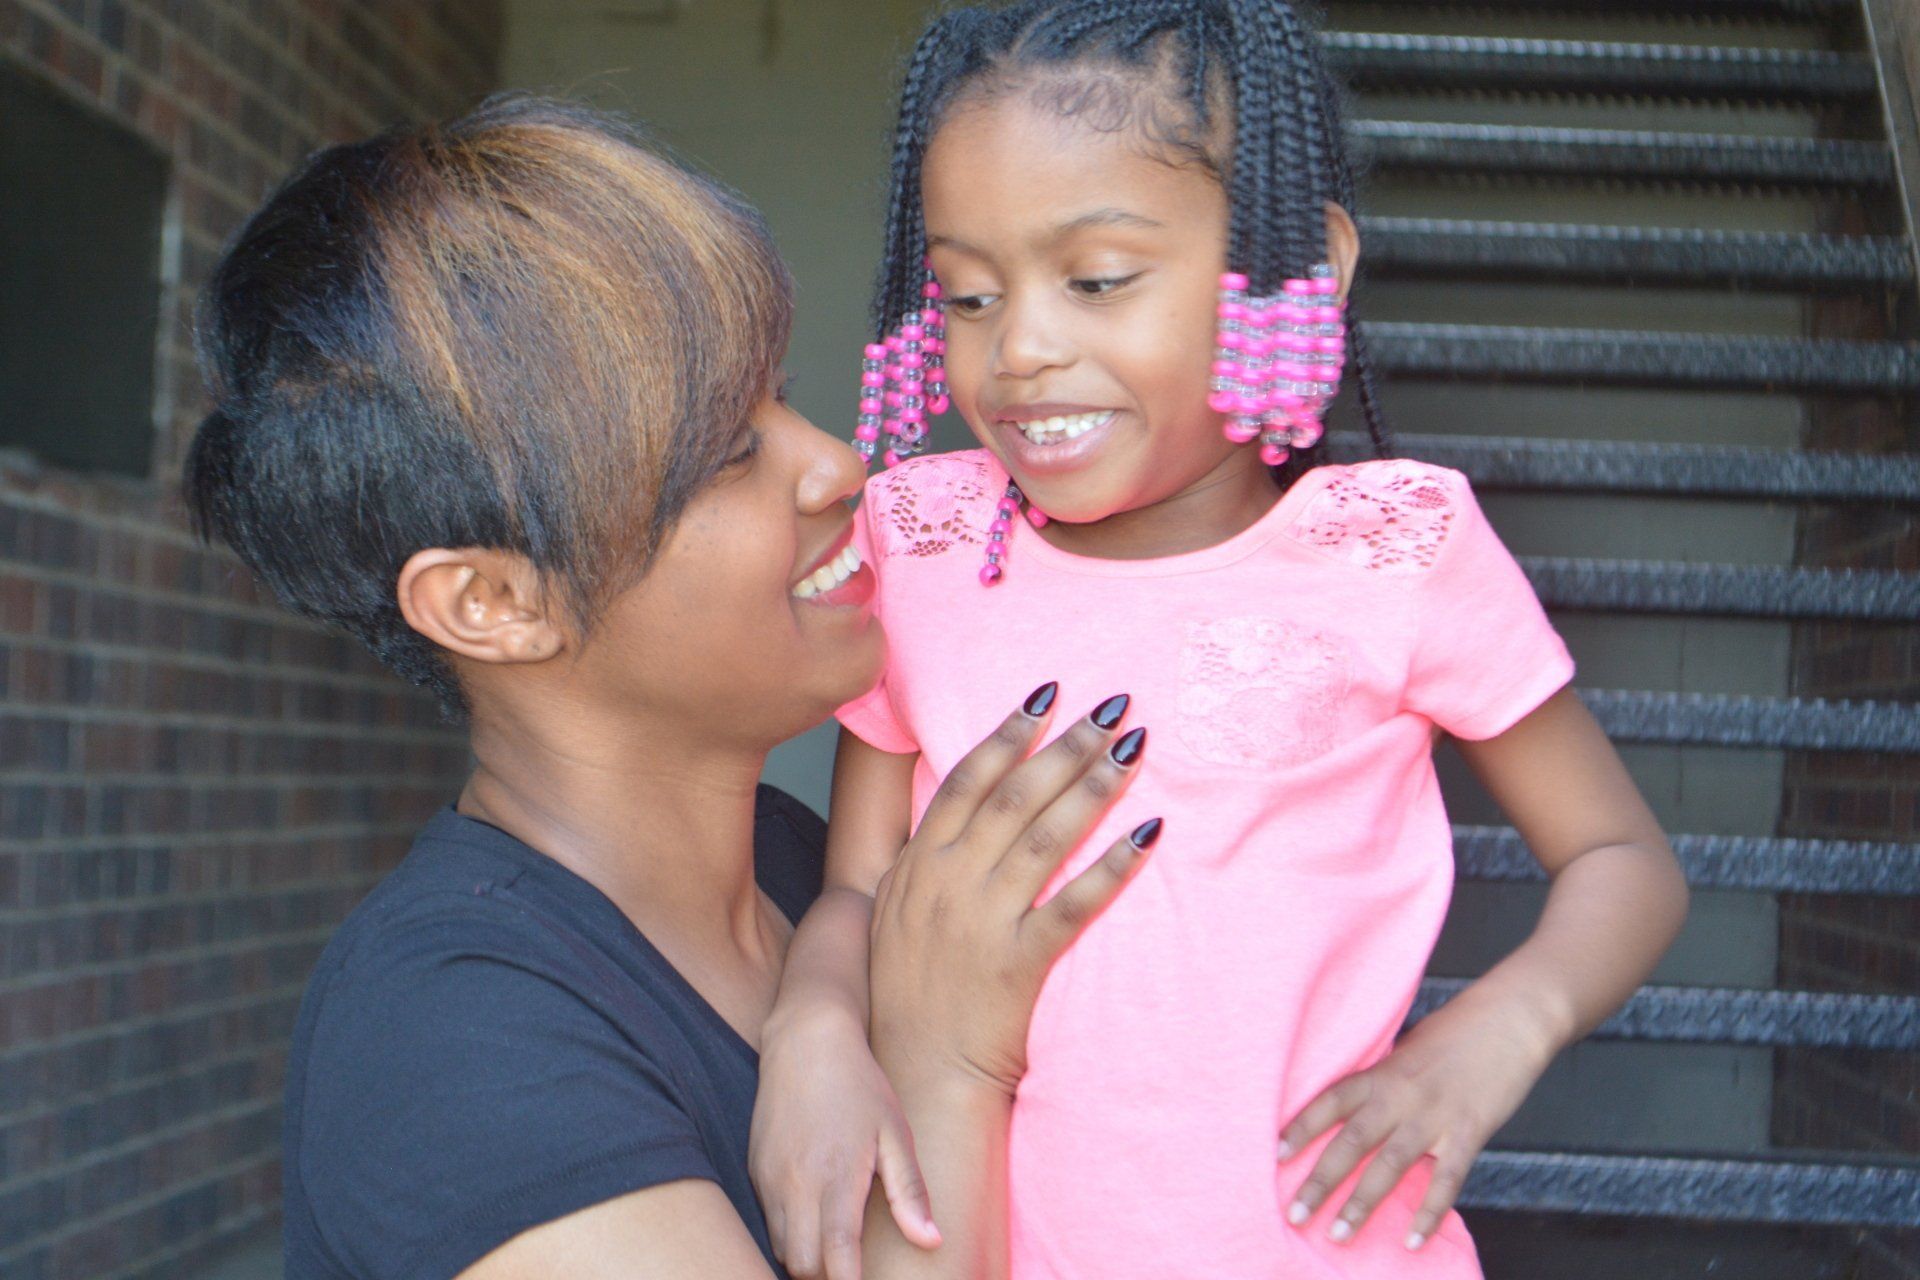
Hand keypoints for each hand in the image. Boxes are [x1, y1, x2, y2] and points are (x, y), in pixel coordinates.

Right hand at [752, 1010, 937, 1279]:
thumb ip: (910, 1192)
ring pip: (781, 1247)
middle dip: (825, 1277)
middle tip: (853, 1268)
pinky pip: (768, 1220)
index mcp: (834, 1178)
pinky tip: (814, 1217)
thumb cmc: (859, 1085)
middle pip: (801, 1265)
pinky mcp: (754, 1169)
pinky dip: (790, 1232)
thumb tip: (931, 1241)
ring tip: (835, 1247)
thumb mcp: (895, 1133)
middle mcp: (794, 1184)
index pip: (835, 1257)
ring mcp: (769, 1178)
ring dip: (807, 1257)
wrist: (806, 1040)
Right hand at [867, 686, 1156, 1098]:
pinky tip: (1145, 836)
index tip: (1046, 695)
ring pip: (1046, 837)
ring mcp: (981, 921)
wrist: (914, 1072)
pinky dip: (1111, 867)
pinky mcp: (1017, 963)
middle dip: (1067, 744)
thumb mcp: (892, 913)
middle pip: (1015, 794)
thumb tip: (953, 808)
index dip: (1009, 732)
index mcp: (918, 864)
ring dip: (1092, 786)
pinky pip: (1073, 905)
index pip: (968, 780)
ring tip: (1131, 749)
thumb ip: (923, 860)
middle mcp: (948, 883)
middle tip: (1112, 707)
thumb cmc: (904, 996)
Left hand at [1278, 989, 1560, 1249]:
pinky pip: (1446, 1180)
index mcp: (1381, 1071)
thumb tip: (1357, 1109)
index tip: (1272, 1155)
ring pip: (1390, 1165)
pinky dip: (1429, 1213)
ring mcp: (1434, 1115)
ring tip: (1338, 1234)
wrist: (1510, 1019)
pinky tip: (1412, 1241)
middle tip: (1294, 1213)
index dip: (1300, 1128)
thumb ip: (1382, 1081)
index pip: (1330, 1102)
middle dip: (1320, 1180)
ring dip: (1361, 1203)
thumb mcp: (1406, 1051)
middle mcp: (1400, 1094)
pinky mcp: (1468, 1131)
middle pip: (1351, 1141)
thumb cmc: (1456, 1032)